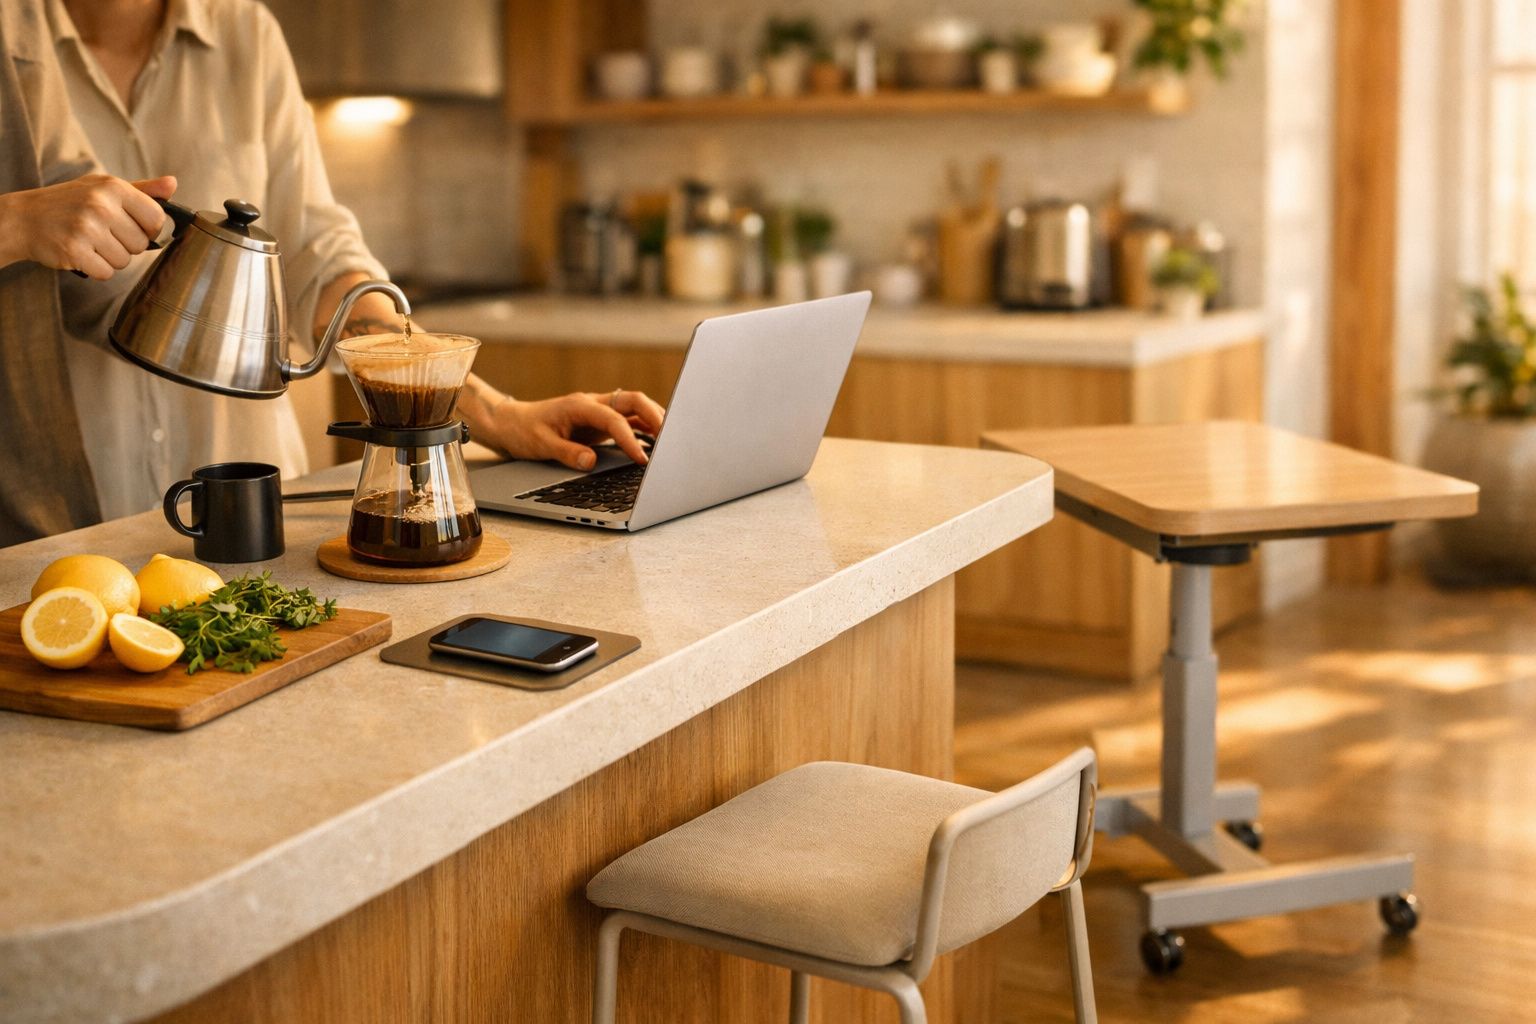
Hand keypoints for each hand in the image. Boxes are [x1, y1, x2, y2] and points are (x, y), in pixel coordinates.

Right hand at [0, 174, 176, 279]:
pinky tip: (81, 253)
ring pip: (124, 261)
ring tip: (90, 242)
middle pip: (141, 244)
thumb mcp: (103, 188)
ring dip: (109, 258)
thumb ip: (142, 190)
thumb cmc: (70, 203)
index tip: (131, 226)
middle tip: (102, 234)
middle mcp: (101, 205)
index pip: (157, 218)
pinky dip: (95, 269)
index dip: (148, 228)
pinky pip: (106, 273)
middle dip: (125, 245)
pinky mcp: (75, 251)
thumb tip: (173, 184)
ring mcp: (87, 228)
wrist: (24, 219)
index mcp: (113, 187)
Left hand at [476, 389, 666, 469]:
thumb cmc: (525, 431)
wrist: (512, 423)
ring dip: (655, 420)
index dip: (630, 439)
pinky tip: (657, 441)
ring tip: (672, 441)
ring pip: (636, 408)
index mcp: (579, 406)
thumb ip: (567, 452)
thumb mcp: (540, 445)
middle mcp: (593, 403)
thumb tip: (590, 461)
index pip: (614, 419)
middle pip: (634, 400)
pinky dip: (646, 428)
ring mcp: (599, 411)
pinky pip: (629, 420)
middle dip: (656, 416)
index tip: (642, 459)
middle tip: (672, 439)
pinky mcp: (601, 421)